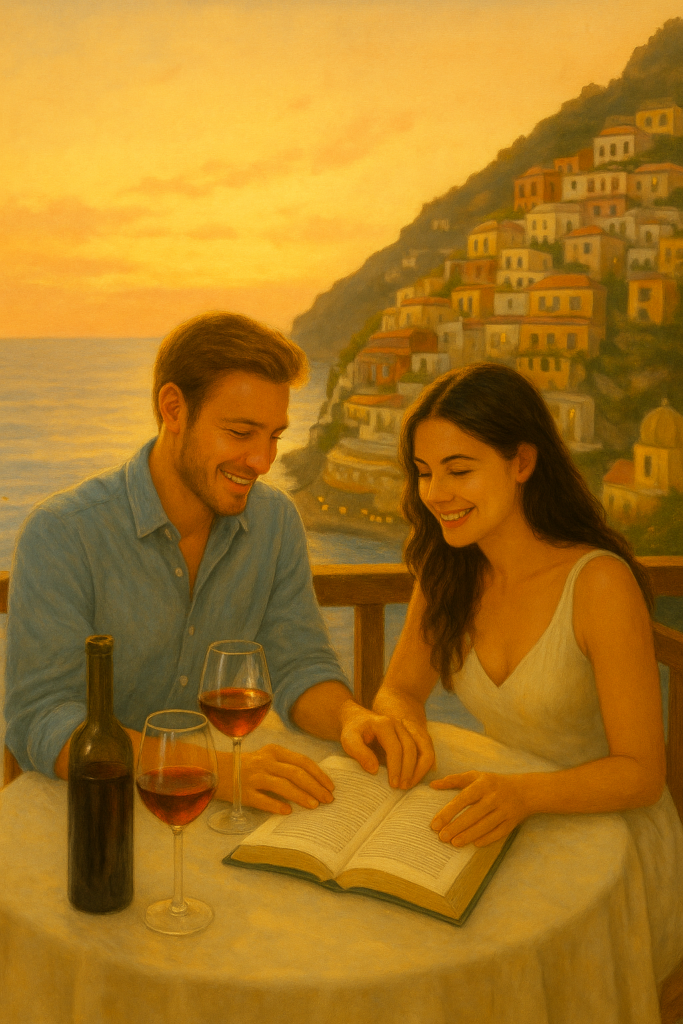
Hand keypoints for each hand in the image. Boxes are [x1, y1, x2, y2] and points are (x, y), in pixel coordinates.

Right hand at [216, 744, 334, 814]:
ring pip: (282, 786)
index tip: (330, 786)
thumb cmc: (246, 765)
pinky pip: (262, 800)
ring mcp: (253, 777)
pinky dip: (276, 805)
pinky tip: (288, 812)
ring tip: (314, 806)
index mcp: (273, 751)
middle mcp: (265, 762)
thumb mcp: (266, 758)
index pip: (302, 761)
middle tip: (328, 799)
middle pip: (296, 773)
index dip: (319, 774)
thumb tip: (312, 783)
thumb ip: (285, 766)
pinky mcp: (243, 792)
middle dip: (315, 787)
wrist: (213, 768)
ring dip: (301, 796)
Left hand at [339, 701, 434, 788]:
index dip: (396, 767)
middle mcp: (399, 724)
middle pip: (411, 748)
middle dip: (409, 770)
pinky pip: (424, 749)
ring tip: (409, 784)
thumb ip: (359, 752)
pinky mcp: (411, 735)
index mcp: (384, 723)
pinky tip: (416, 777)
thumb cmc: (353, 730)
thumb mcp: (348, 739)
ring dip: (419, 768)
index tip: (393, 784)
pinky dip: (424, 764)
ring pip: (423, 747)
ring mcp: (407, 728)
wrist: (358, 719)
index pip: (395, 747)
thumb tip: (375, 770)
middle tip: (402, 788)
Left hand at [429, 771, 529, 846]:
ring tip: (453, 843)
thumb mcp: (475, 776)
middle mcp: (494, 797)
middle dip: (456, 827)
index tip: (435, 824)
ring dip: (469, 835)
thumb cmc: (493, 783)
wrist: (524, 790)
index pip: (463, 799)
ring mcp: (504, 810)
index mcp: (483, 784)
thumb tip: (432, 785)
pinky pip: (498, 832)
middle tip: (441, 837)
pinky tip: (474, 844)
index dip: (448, 812)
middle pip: (473, 814)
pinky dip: (487, 839)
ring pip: (485, 825)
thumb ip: (453, 780)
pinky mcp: (512, 822)